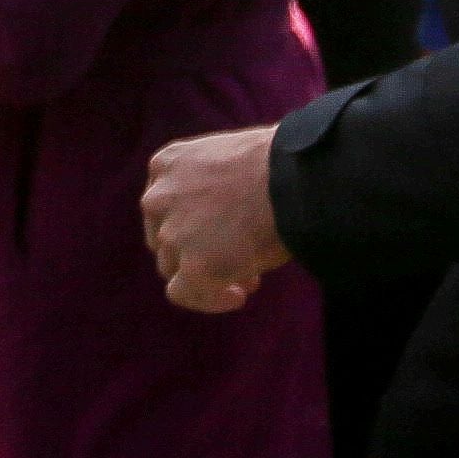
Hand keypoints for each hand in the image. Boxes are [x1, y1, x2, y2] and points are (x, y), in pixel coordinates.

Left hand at [139, 126, 291, 313]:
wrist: (298, 179)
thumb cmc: (282, 164)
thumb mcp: (231, 158)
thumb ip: (213, 184)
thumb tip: (227, 216)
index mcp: (167, 164)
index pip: (165, 203)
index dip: (191, 223)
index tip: (223, 232)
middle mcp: (159, 198)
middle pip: (165, 237)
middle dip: (198, 251)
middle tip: (238, 259)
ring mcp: (172, 234)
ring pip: (173, 267)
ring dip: (206, 274)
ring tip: (249, 277)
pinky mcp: (192, 268)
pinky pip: (184, 294)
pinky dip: (208, 299)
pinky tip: (238, 297)